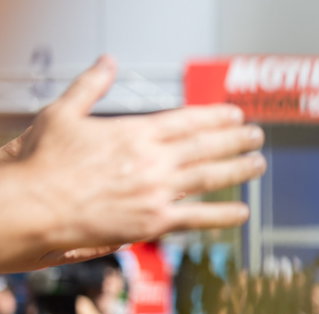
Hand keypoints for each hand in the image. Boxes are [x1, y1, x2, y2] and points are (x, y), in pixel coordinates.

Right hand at [2, 56, 265, 271]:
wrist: (34, 206)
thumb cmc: (43, 162)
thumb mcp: (63, 113)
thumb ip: (90, 86)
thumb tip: (108, 62)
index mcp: (135, 133)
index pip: (187, 121)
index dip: (216, 117)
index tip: (235, 114)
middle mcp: (153, 161)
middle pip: (206, 147)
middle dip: (235, 140)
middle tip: (256, 136)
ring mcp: (157, 192)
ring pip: (208, 178)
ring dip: (237, 170)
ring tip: (257, 164)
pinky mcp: (153, 221)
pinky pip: (197, 218)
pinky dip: (223, 215)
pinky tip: (243, 212)